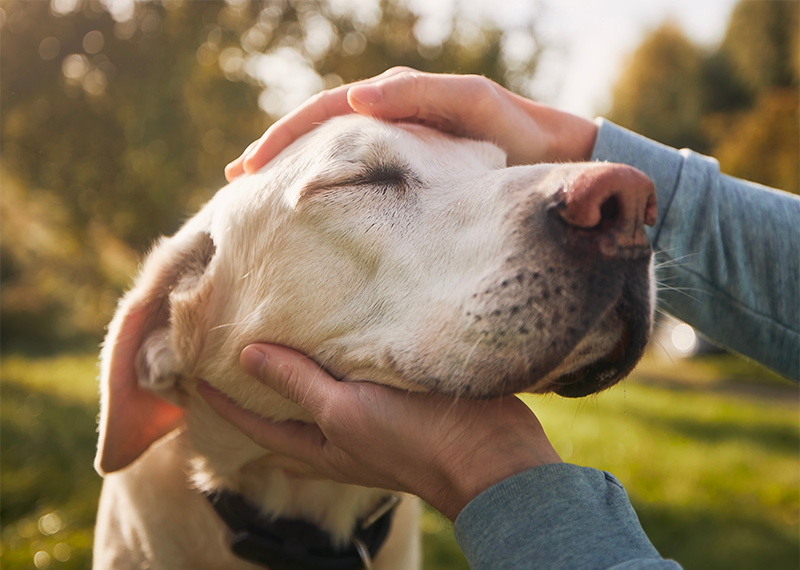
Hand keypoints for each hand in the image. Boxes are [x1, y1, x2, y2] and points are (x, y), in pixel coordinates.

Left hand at [197, 344, 561, 520]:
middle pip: (285, 413)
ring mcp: (370, 418)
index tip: (194, 375)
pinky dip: (339, 357)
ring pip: (321, 392)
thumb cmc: (411, 440)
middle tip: (231, 358)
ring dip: (298, 371)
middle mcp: (339, 435)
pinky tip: (339, 332)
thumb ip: (299, 384)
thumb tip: (247, 357)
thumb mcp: (344, 411)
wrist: (488, 453)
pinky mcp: (399, 397)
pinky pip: (357, 375)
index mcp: (320, 446)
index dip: (223, 403)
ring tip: (278, 340)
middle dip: (257, 391)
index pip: (256, 425)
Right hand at [225, 67, 598, 180]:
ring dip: (295, 172)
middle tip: (235, 184)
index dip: (284, 138)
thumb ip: (423, 97)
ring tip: (258, 198)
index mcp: (396, 100)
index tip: (249, 168)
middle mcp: (390, 119)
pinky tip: (310, 210)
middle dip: (275, 154)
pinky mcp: (411, 175)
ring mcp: (398, 147)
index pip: (325, 114)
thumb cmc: (518, 132)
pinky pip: (358, 177)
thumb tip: (359, 100)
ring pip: (333, 156)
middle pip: (318, 132)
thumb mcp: (474, 106)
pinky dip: (328, 187)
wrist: (554, 158)